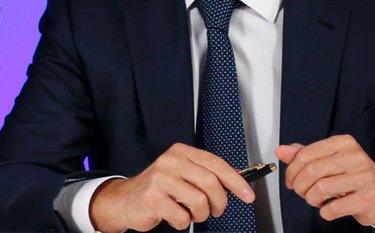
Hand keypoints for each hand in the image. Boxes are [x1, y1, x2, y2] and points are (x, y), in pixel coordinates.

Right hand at [90, 143, 255, 232]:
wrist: (126, 200)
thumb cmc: (159, 189)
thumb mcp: (183, 174)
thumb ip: (206, 174)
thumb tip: (238, 181)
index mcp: (181, 152)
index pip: (216, 163)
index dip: (236, 181)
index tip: (248, 195)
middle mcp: (170, 161)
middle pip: (211, 183)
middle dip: (219, 203)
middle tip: (216, 210)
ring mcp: (160, 178)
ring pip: (199, 202)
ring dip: (199, 215)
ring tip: (190, 213)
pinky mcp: (153, 197)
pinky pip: (182, 217)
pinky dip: (182, 222)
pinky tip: (174, 216)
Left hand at [277, 135, 374, 227]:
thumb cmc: (353, 176)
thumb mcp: (330, 160)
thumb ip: (305, 155)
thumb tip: (281, 151)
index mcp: (343, 143)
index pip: (306, 154)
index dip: (292, 170)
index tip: (290, 180)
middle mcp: (355, 157)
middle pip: (312, 171)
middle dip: (300, 186)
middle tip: (301, 192)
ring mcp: (364, 178)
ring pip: (320, 189)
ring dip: (311, 199)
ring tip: (316, 200)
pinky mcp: (368, 199)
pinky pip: (333, 208)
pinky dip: (325, 212)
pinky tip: (329, 209)